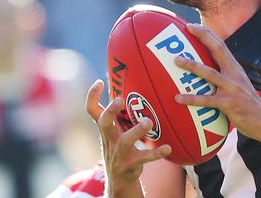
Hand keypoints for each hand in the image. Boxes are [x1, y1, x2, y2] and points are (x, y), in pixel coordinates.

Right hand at [86, 80, 170, 195]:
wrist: (119, 179)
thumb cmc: (119, 147)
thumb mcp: (115, 131)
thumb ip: (118, 114)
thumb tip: (126, 86)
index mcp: (105, 129)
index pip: (92, 111)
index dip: (92, 96)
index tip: (100, 82)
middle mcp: (109, 139)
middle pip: (103, 123)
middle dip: (110, 111)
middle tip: (119, 100)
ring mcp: (119, 153)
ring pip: (125, 141)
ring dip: (136, 131)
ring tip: (148, 121)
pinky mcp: (131, 164)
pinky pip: (145, 158)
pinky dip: (157, 153)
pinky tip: (168, 147)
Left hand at [174, 23, 260, 139]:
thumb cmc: (248, 106)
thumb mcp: (239, 87)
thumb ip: (225, 79)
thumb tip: (205, 76)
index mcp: (236, 69)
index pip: (221, 46)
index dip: (207, 34)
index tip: (193, 26)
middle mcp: (235, 75)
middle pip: (218, 50)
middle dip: (203, 37)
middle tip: (187, 28)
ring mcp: (232, 88)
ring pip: (209, 73)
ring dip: (192, 65)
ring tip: (176, 60)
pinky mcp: (229, 103)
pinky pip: (207, 100)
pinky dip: (192, 98)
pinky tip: (178, 98)